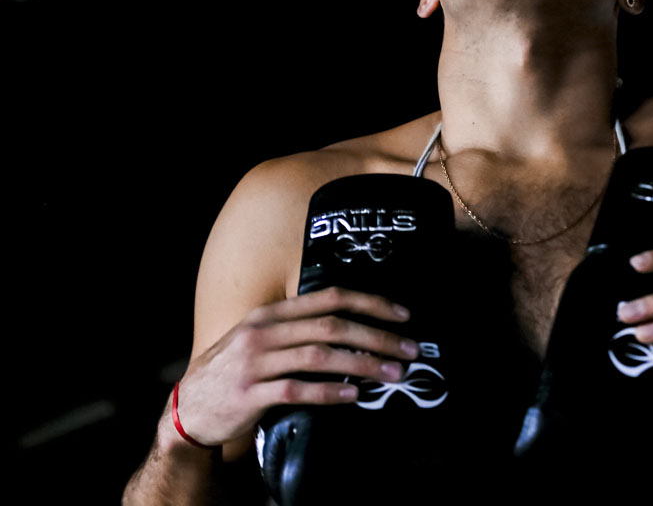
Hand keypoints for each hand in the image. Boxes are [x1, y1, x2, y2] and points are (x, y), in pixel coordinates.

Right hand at [175, 287, 420, 446]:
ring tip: (392, 373)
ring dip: (363, 365)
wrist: (187, 409)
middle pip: (332, 326)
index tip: (403, 315)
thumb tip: (354, 327)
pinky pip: (298, 391)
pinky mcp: (250, 394)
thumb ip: (298, 328)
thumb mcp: (260, 338)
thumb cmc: (234, 371)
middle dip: (377, 336)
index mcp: (271, 314)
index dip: (370, 303)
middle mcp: (263, 332)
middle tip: (409, 350)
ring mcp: (255, 363)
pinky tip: (354, 396)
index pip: (329, 298)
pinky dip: (330, 393)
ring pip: (320, 357)